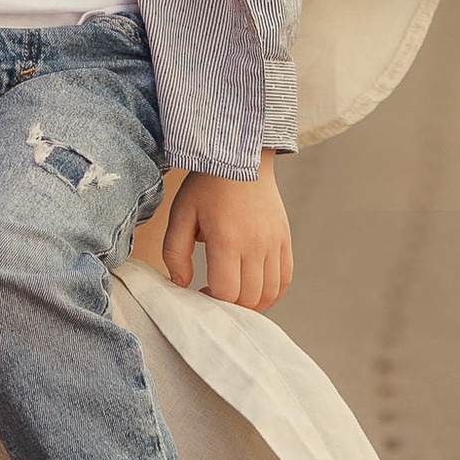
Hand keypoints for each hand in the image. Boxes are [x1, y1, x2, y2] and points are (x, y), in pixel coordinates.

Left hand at [163, 163, 291, 309]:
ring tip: (234, 294)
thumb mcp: (181, 213)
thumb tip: (180, 283)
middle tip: (216, 294)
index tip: (201, 292)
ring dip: (252, 303)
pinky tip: (255, 288)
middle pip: (249, 298)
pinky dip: (272, 292)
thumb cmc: (207, 184)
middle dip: (230, 305)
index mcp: (227, 239)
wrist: (241, 155)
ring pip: (270, 293)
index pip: (226, 291)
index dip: (211, 301)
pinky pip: (285, 278)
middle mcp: (256, 244)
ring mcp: (274, 242)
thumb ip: (174, 252)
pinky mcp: (285, 238)